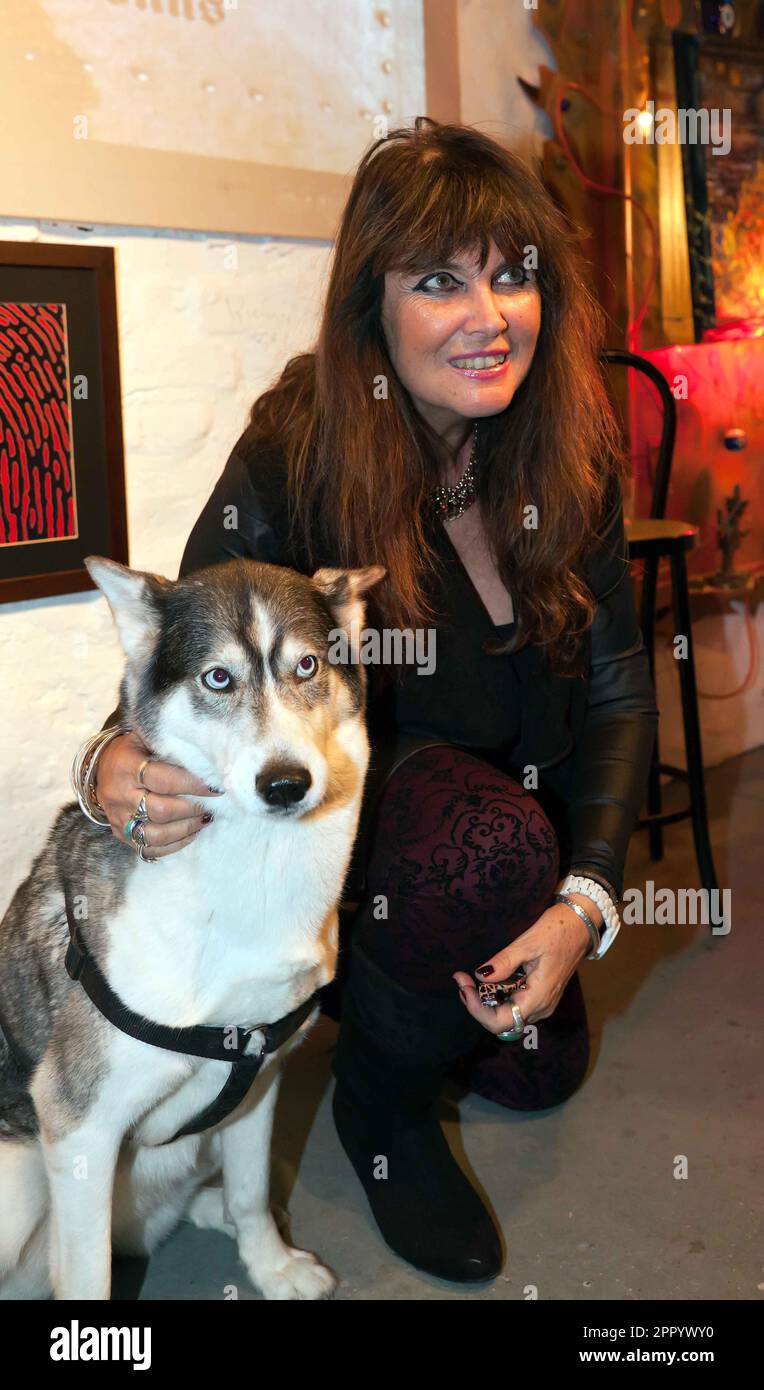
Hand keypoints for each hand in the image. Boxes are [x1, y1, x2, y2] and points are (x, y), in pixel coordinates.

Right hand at [94, 730, 223, 858]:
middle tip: (213, 803)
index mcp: (126, 766)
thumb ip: (171, 743)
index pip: (162, 779)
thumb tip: (209, 756)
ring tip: (206, 818)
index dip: (192, 784)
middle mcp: (119, 795)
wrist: (100, 767)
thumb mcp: (146, 737)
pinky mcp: (121, 834)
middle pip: (160, 810)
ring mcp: (118, 818)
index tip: (214, 786)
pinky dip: (174, 845)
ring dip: (186, 829)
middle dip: (192, 808)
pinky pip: (149, 848)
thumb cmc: (134, 750)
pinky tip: (192, 833)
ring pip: (155, 834)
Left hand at [453, 896, 599, 1034]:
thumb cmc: (557, 931)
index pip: (501, 1022)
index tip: (464, 986)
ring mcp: (543, 1003)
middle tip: (461, 980)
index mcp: (538, 997)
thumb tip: (481, 976)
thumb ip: (504, 962)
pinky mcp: (541, 996)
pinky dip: (497, 997)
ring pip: (507, 1015)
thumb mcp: (527, 943)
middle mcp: (542, 1007)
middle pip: (501, 1022)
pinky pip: (515, 1005)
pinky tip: (488, 981)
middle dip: (477, 1005)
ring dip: (485, 1002)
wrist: (580, 925)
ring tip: (468, 980)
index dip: (477, 1010)